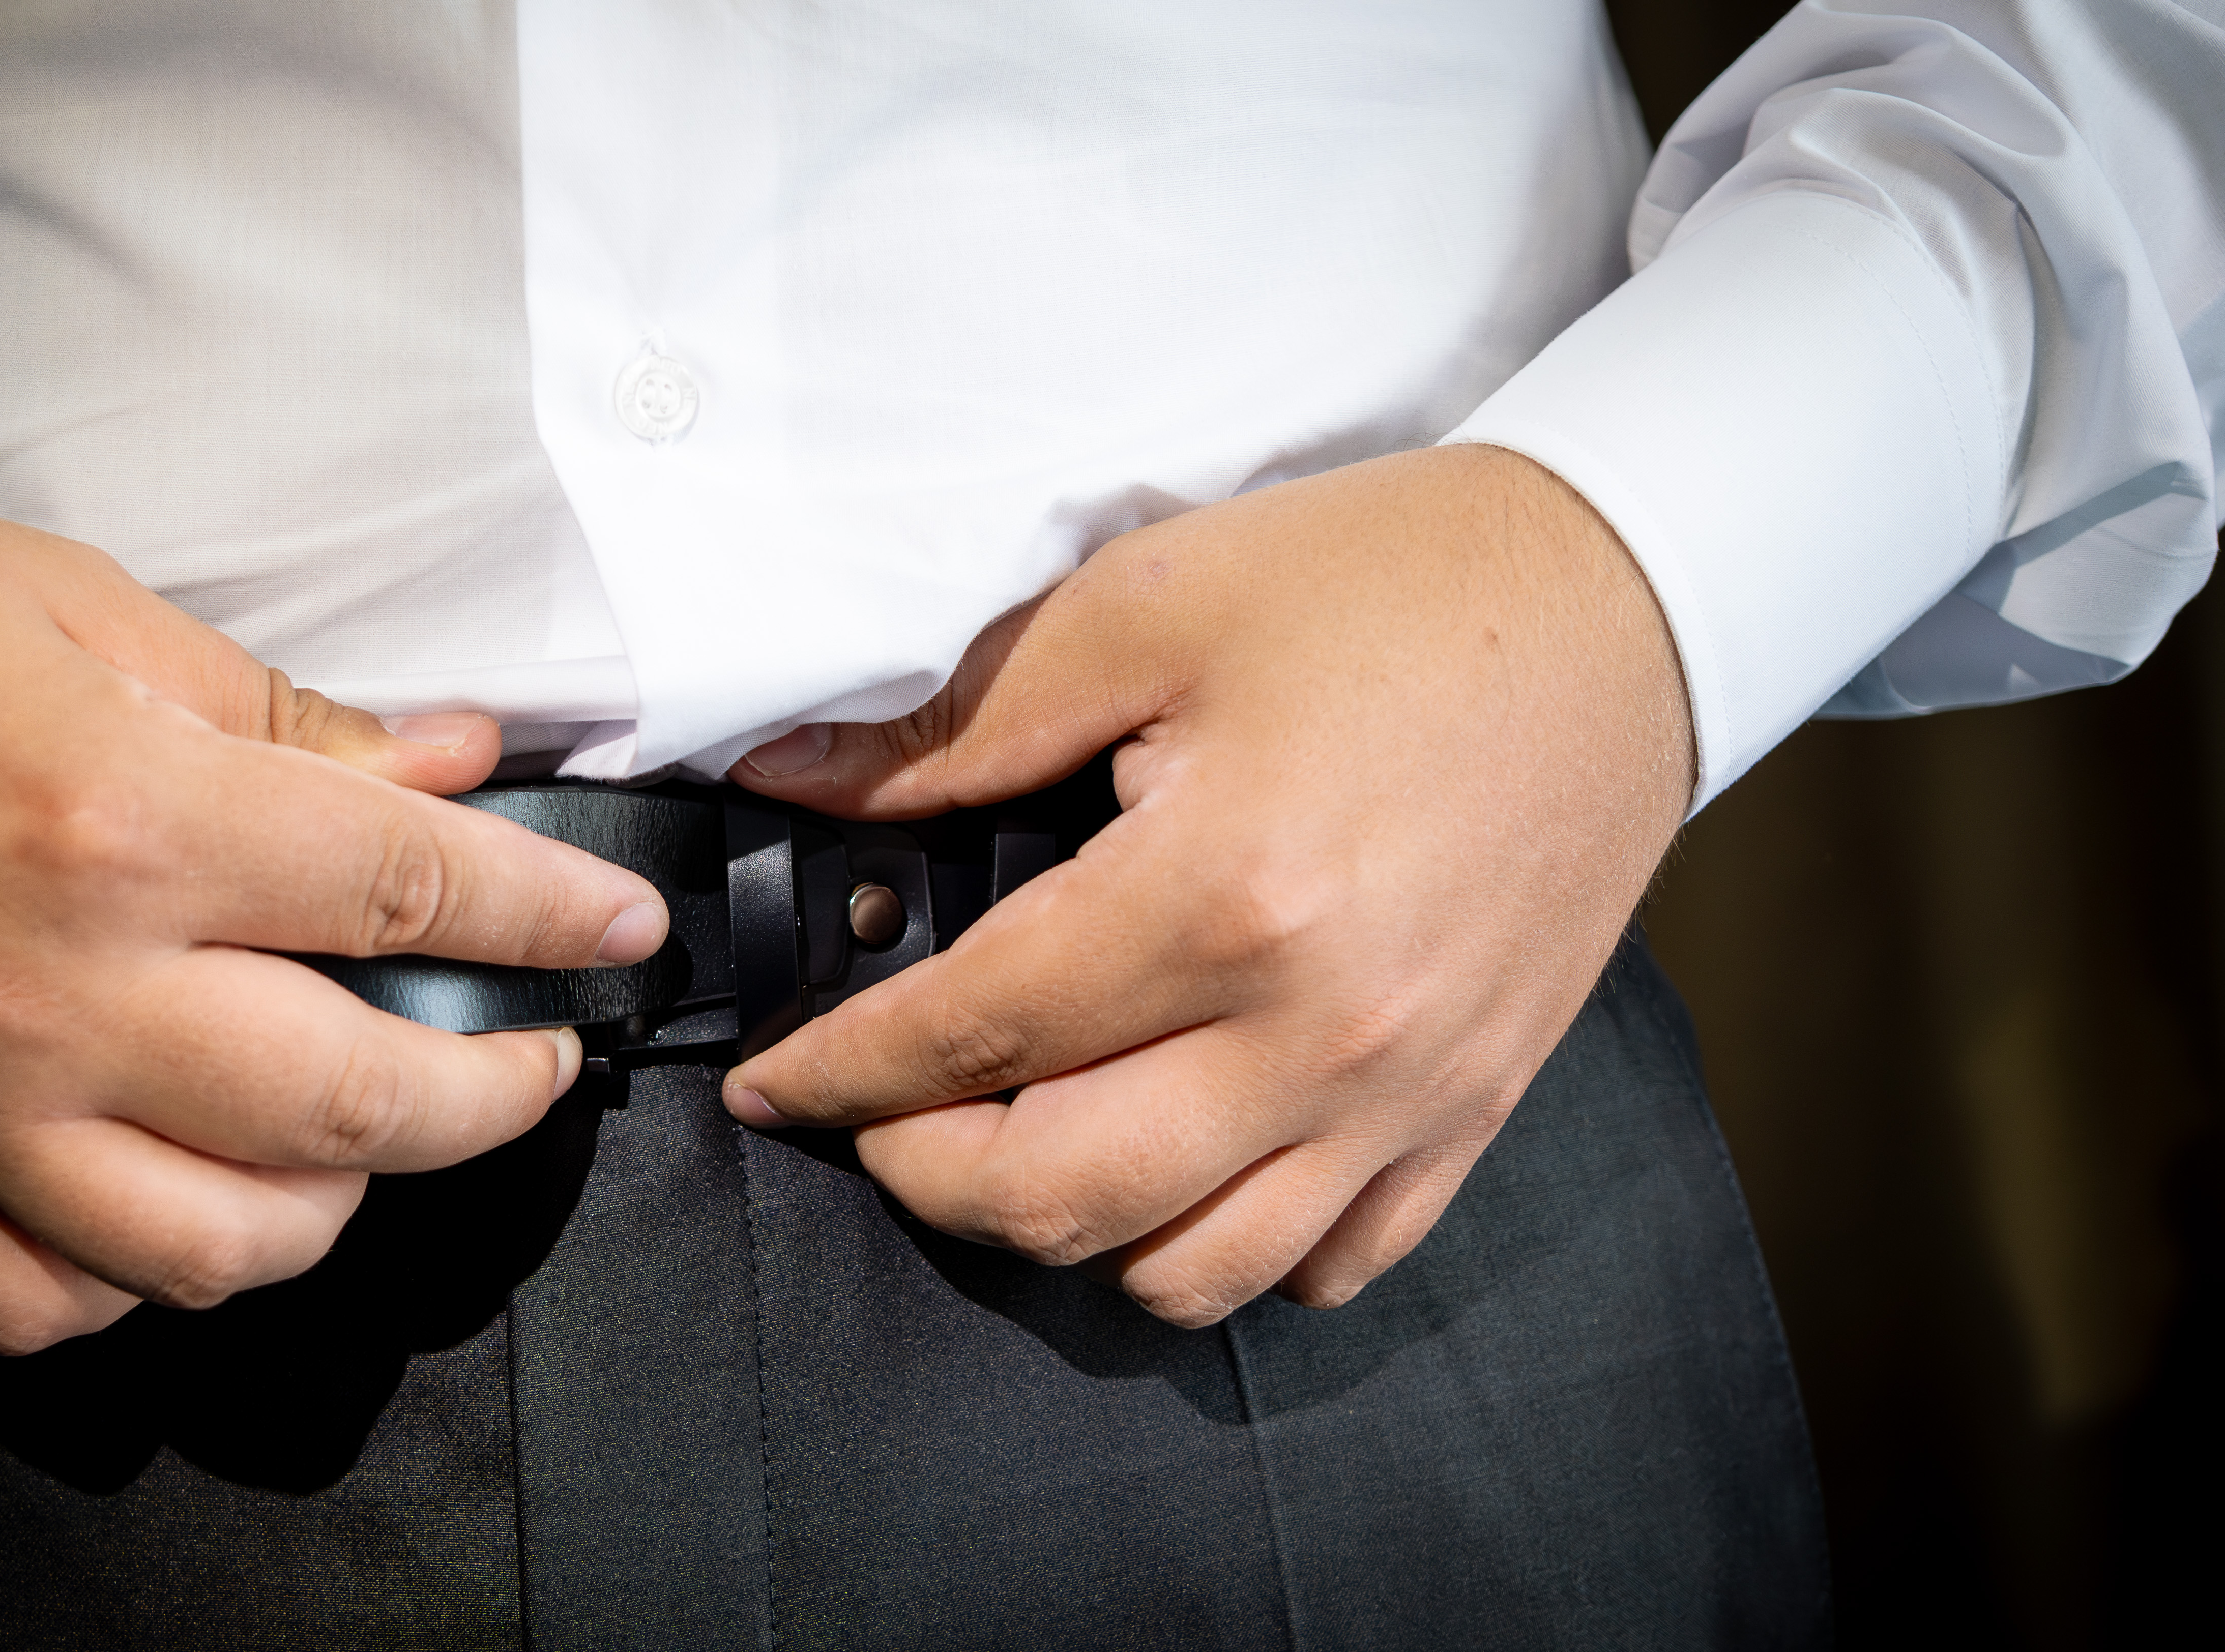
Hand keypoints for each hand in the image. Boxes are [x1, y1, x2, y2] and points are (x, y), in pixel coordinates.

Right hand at [0, 464, 665, 1353]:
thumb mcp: (82, 606)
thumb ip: (282, 711)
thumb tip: (446, 760)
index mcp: (123, 821)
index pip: (413, 897)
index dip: (551, 917)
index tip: (614, 933)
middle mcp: (53, 990)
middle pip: (352, 1109)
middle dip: (489, 1100)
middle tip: (529, 1063)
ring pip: (211, 1247)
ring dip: (328, 1210)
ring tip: (356, 1139)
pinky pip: (34, 1301)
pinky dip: (132, 1280)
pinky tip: (171, 1205)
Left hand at [723, 444, 1689, 1325]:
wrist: (1620, 600)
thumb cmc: (1389, 585)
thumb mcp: (1145, 605)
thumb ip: (958, 720)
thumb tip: (795, 781)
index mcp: (1223, 895)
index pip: (972, 1036)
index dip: (840, 1074)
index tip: (773, 1083)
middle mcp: (1319, 1031)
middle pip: (1061, 1195)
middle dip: (922, 1176)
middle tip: (876, 1117)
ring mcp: (1407, 1093)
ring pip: (1187, 1268)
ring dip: (1064, 1230)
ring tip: (1011, 1144)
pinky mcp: (1473, 1110)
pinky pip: (1326, 1263)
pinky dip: (1223, 1248)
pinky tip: (1174, 1166)